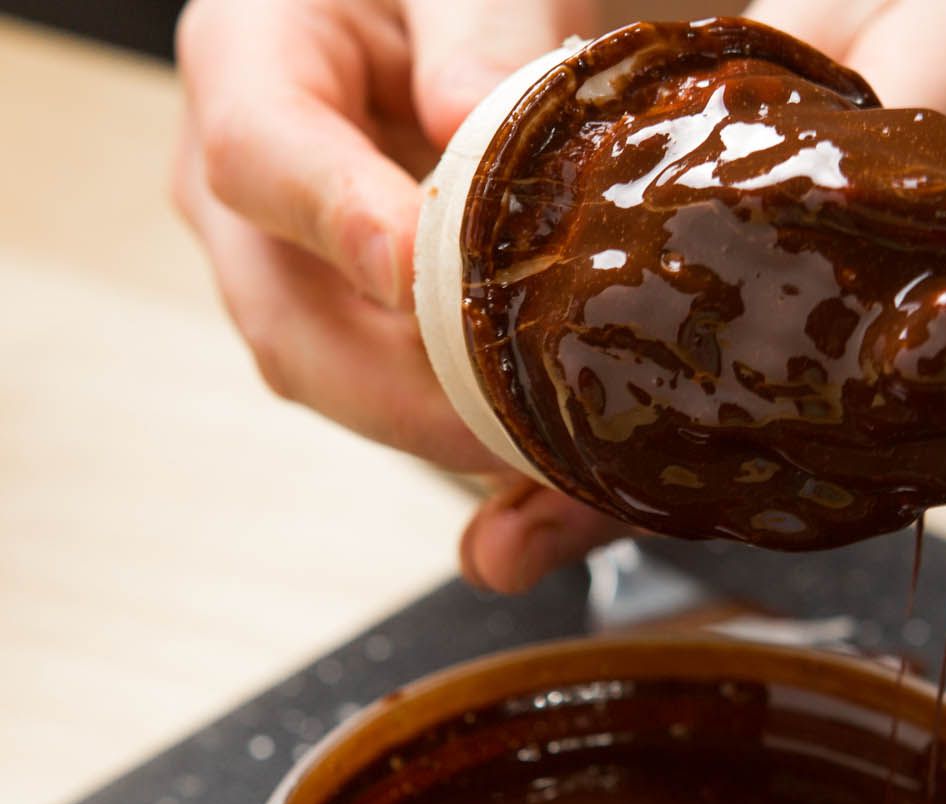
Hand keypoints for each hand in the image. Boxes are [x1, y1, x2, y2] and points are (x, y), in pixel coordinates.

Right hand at [173, 0, 626, 591]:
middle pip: (286, 319)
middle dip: (401, 392)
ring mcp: (278, 263)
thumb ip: (476, 32)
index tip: (419, 273)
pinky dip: (453, 425)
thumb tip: (473, 123)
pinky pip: (379, 388)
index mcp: (245, 61)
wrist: (423, 22)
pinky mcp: (333, 312)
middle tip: (516, 428)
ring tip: (541, 452)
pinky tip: (533, 442)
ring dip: (433, 427)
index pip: (262, 156)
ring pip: (332, 377)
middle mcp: (236, 185)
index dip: (339, 223)